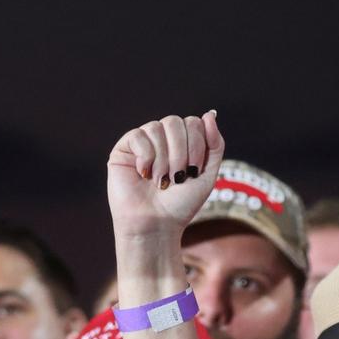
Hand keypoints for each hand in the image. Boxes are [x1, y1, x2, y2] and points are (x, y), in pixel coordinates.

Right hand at [106, 111, 224, 241]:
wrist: (156, 224)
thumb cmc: (181, 204)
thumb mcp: (207, 174)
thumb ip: (215, 144)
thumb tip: (210, 114)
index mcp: (183, 143)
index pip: (193, 123)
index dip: (196, 145)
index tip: (194, 171)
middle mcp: (163, 139)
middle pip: (175, 121)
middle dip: (180, 152)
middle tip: (178, 177)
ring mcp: (143, 143)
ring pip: (156, 127)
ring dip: (164, 159)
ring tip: (161, 181)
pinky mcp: (124, 149)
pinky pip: (138, 135)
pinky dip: (146, 156)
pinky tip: (144, 174)